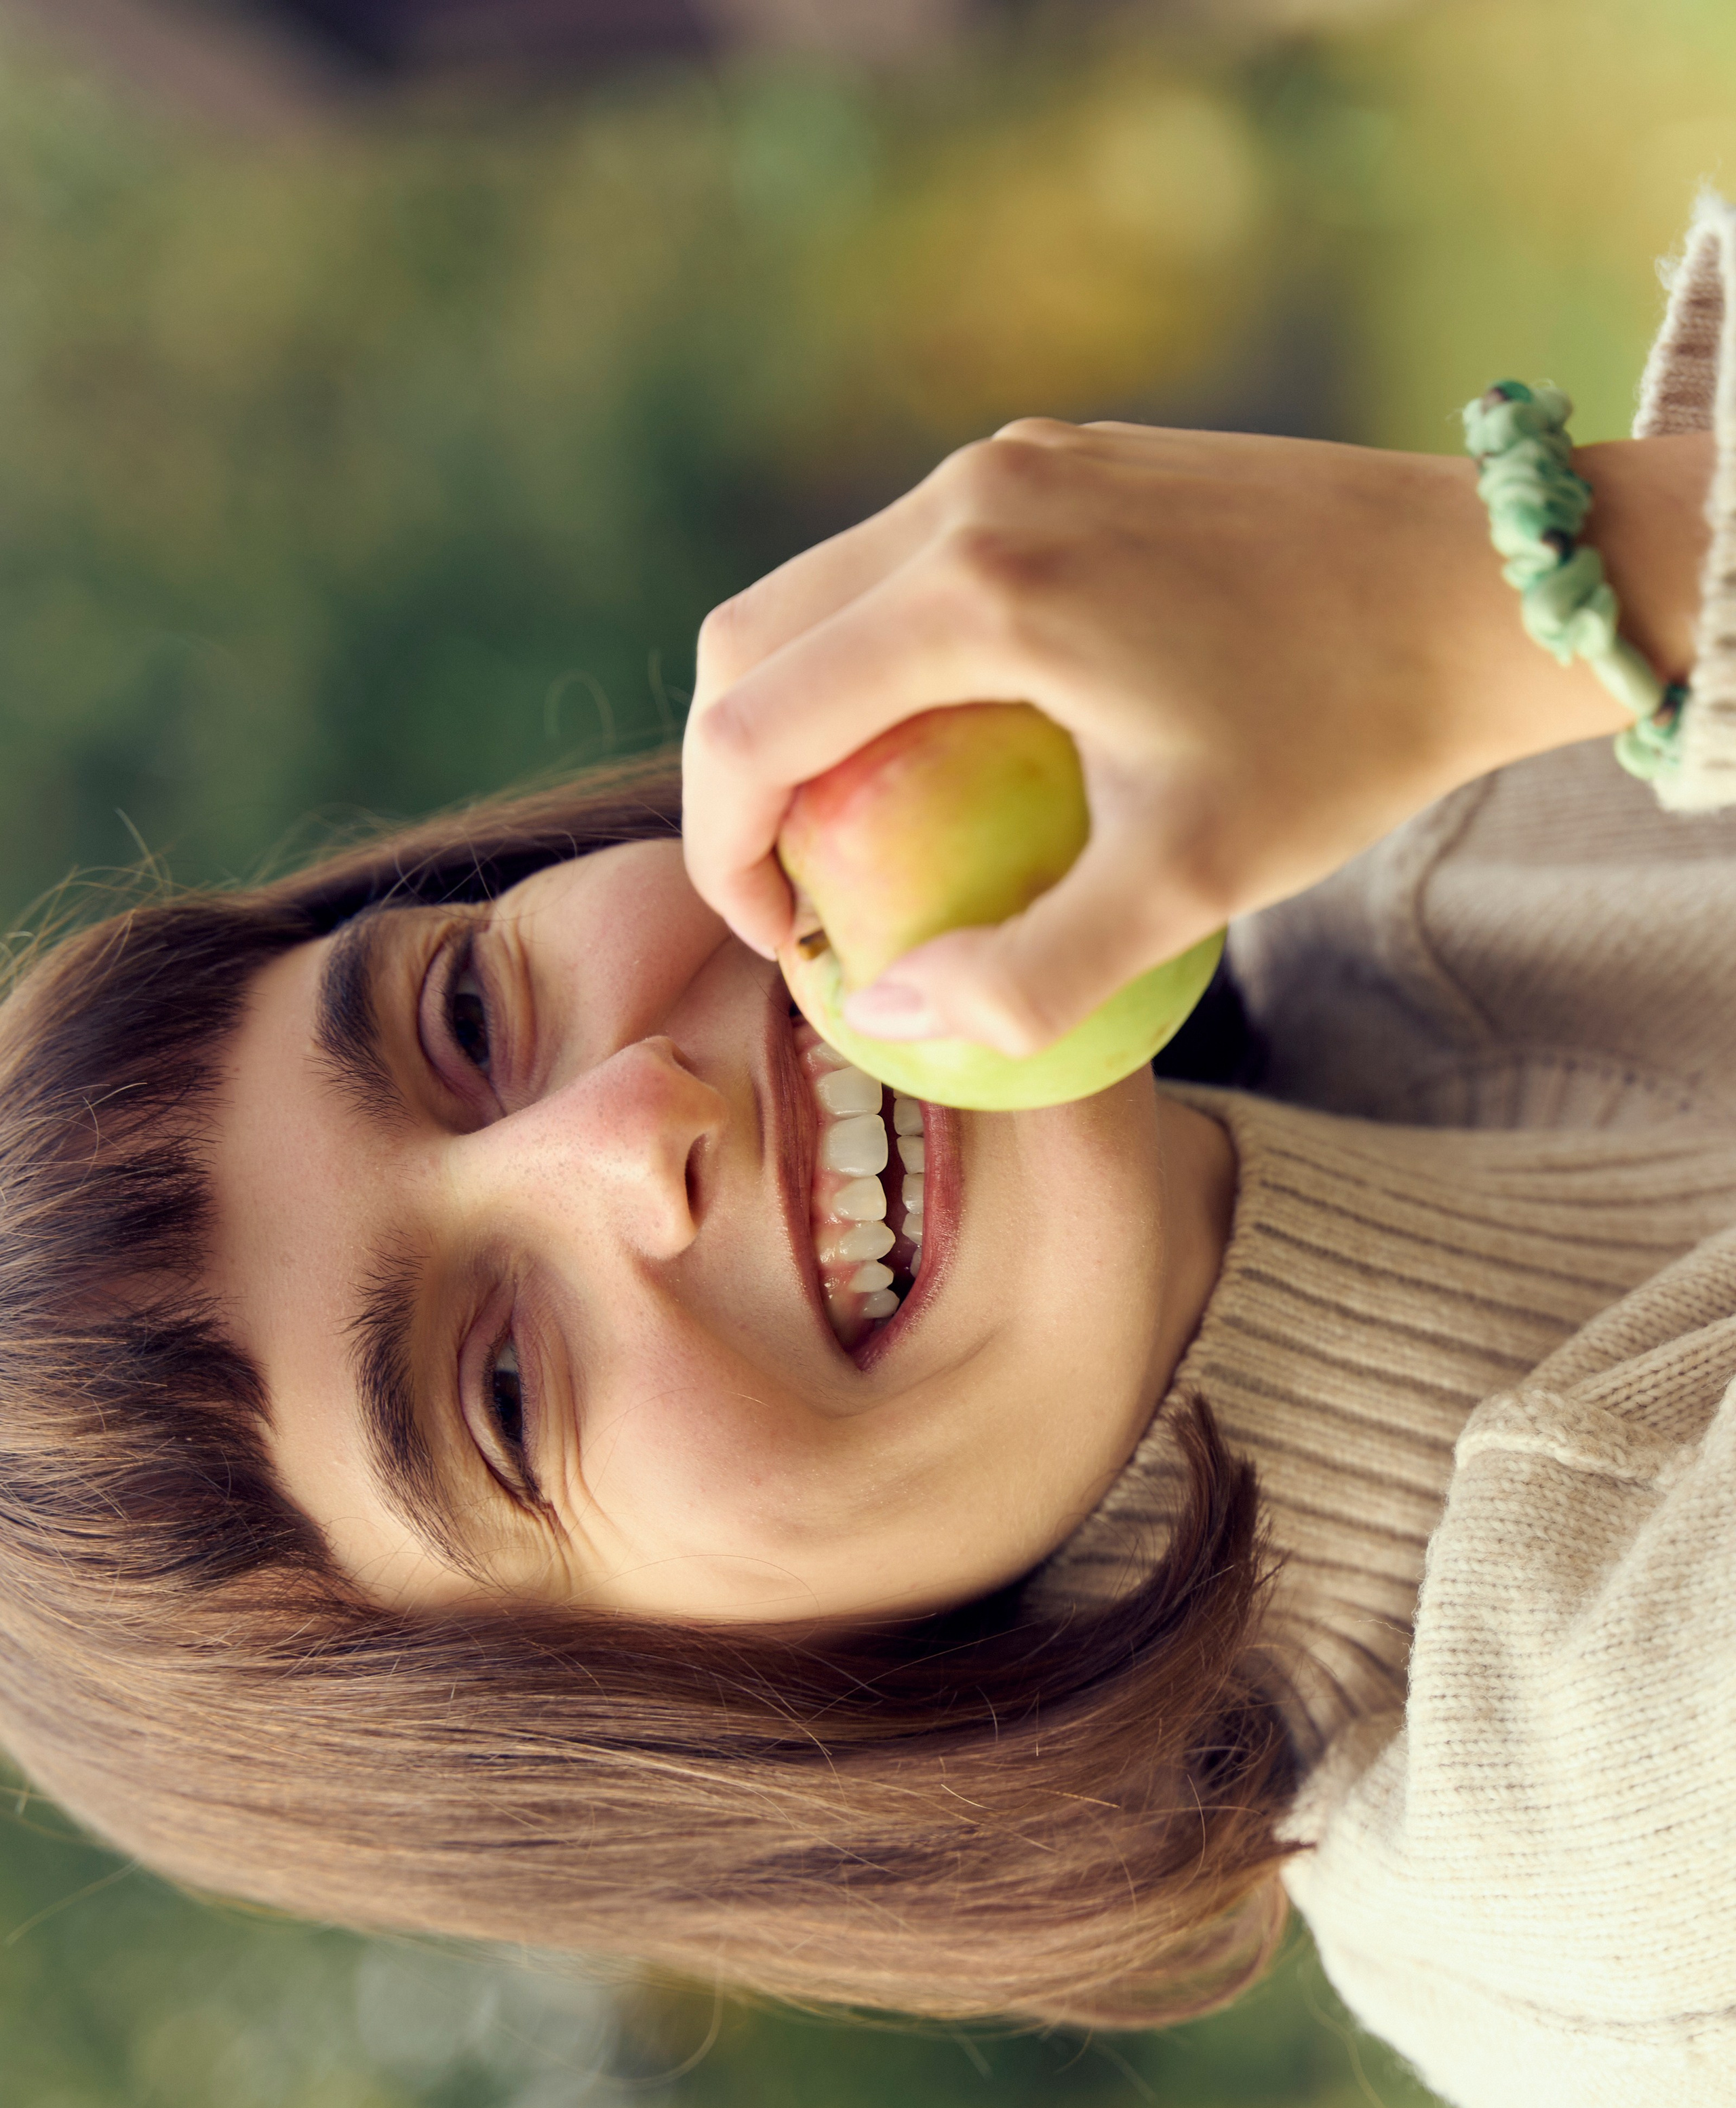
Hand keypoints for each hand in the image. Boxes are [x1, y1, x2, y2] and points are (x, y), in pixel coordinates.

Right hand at [682, 419, 1701, 1054]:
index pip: (748, 722)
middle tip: (795, 896)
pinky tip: (944, 743)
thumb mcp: (1187, 887)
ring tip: (855, 832)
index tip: (787, 944)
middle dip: (734, 781)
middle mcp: (965, 493)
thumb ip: (1021, 976)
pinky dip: (873, 658)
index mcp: (974, 588)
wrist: (1487, 585)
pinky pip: (904, 560)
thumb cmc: (1345, 740)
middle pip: (749, 636)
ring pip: (818, 589)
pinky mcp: (1054, 456)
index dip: (724, 852)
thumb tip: (881, 1014)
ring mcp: (1009, 459)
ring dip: (797, 713)